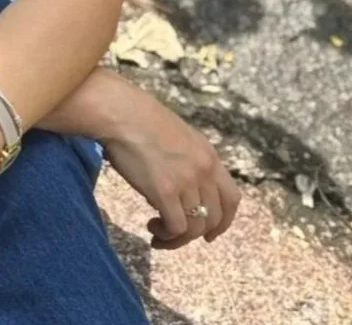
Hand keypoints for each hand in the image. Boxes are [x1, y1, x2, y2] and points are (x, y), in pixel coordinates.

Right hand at [97, 84, 240, 249]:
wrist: (120, 112)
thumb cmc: (139, 120)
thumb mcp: (177, 137)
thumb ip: (186, 162)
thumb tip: (177, 192)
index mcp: (209, 155)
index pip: (232, 199)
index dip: (224, 221)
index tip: (209, 234)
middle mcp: (204, 170)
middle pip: (214, 218)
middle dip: (197, 234)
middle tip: (176, 236)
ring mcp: (186, 181)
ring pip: (195, 228)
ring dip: (177, 239)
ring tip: (157, 232)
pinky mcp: (166, 191)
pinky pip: (176, 227)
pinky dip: (166, 235)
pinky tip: (152, 227)